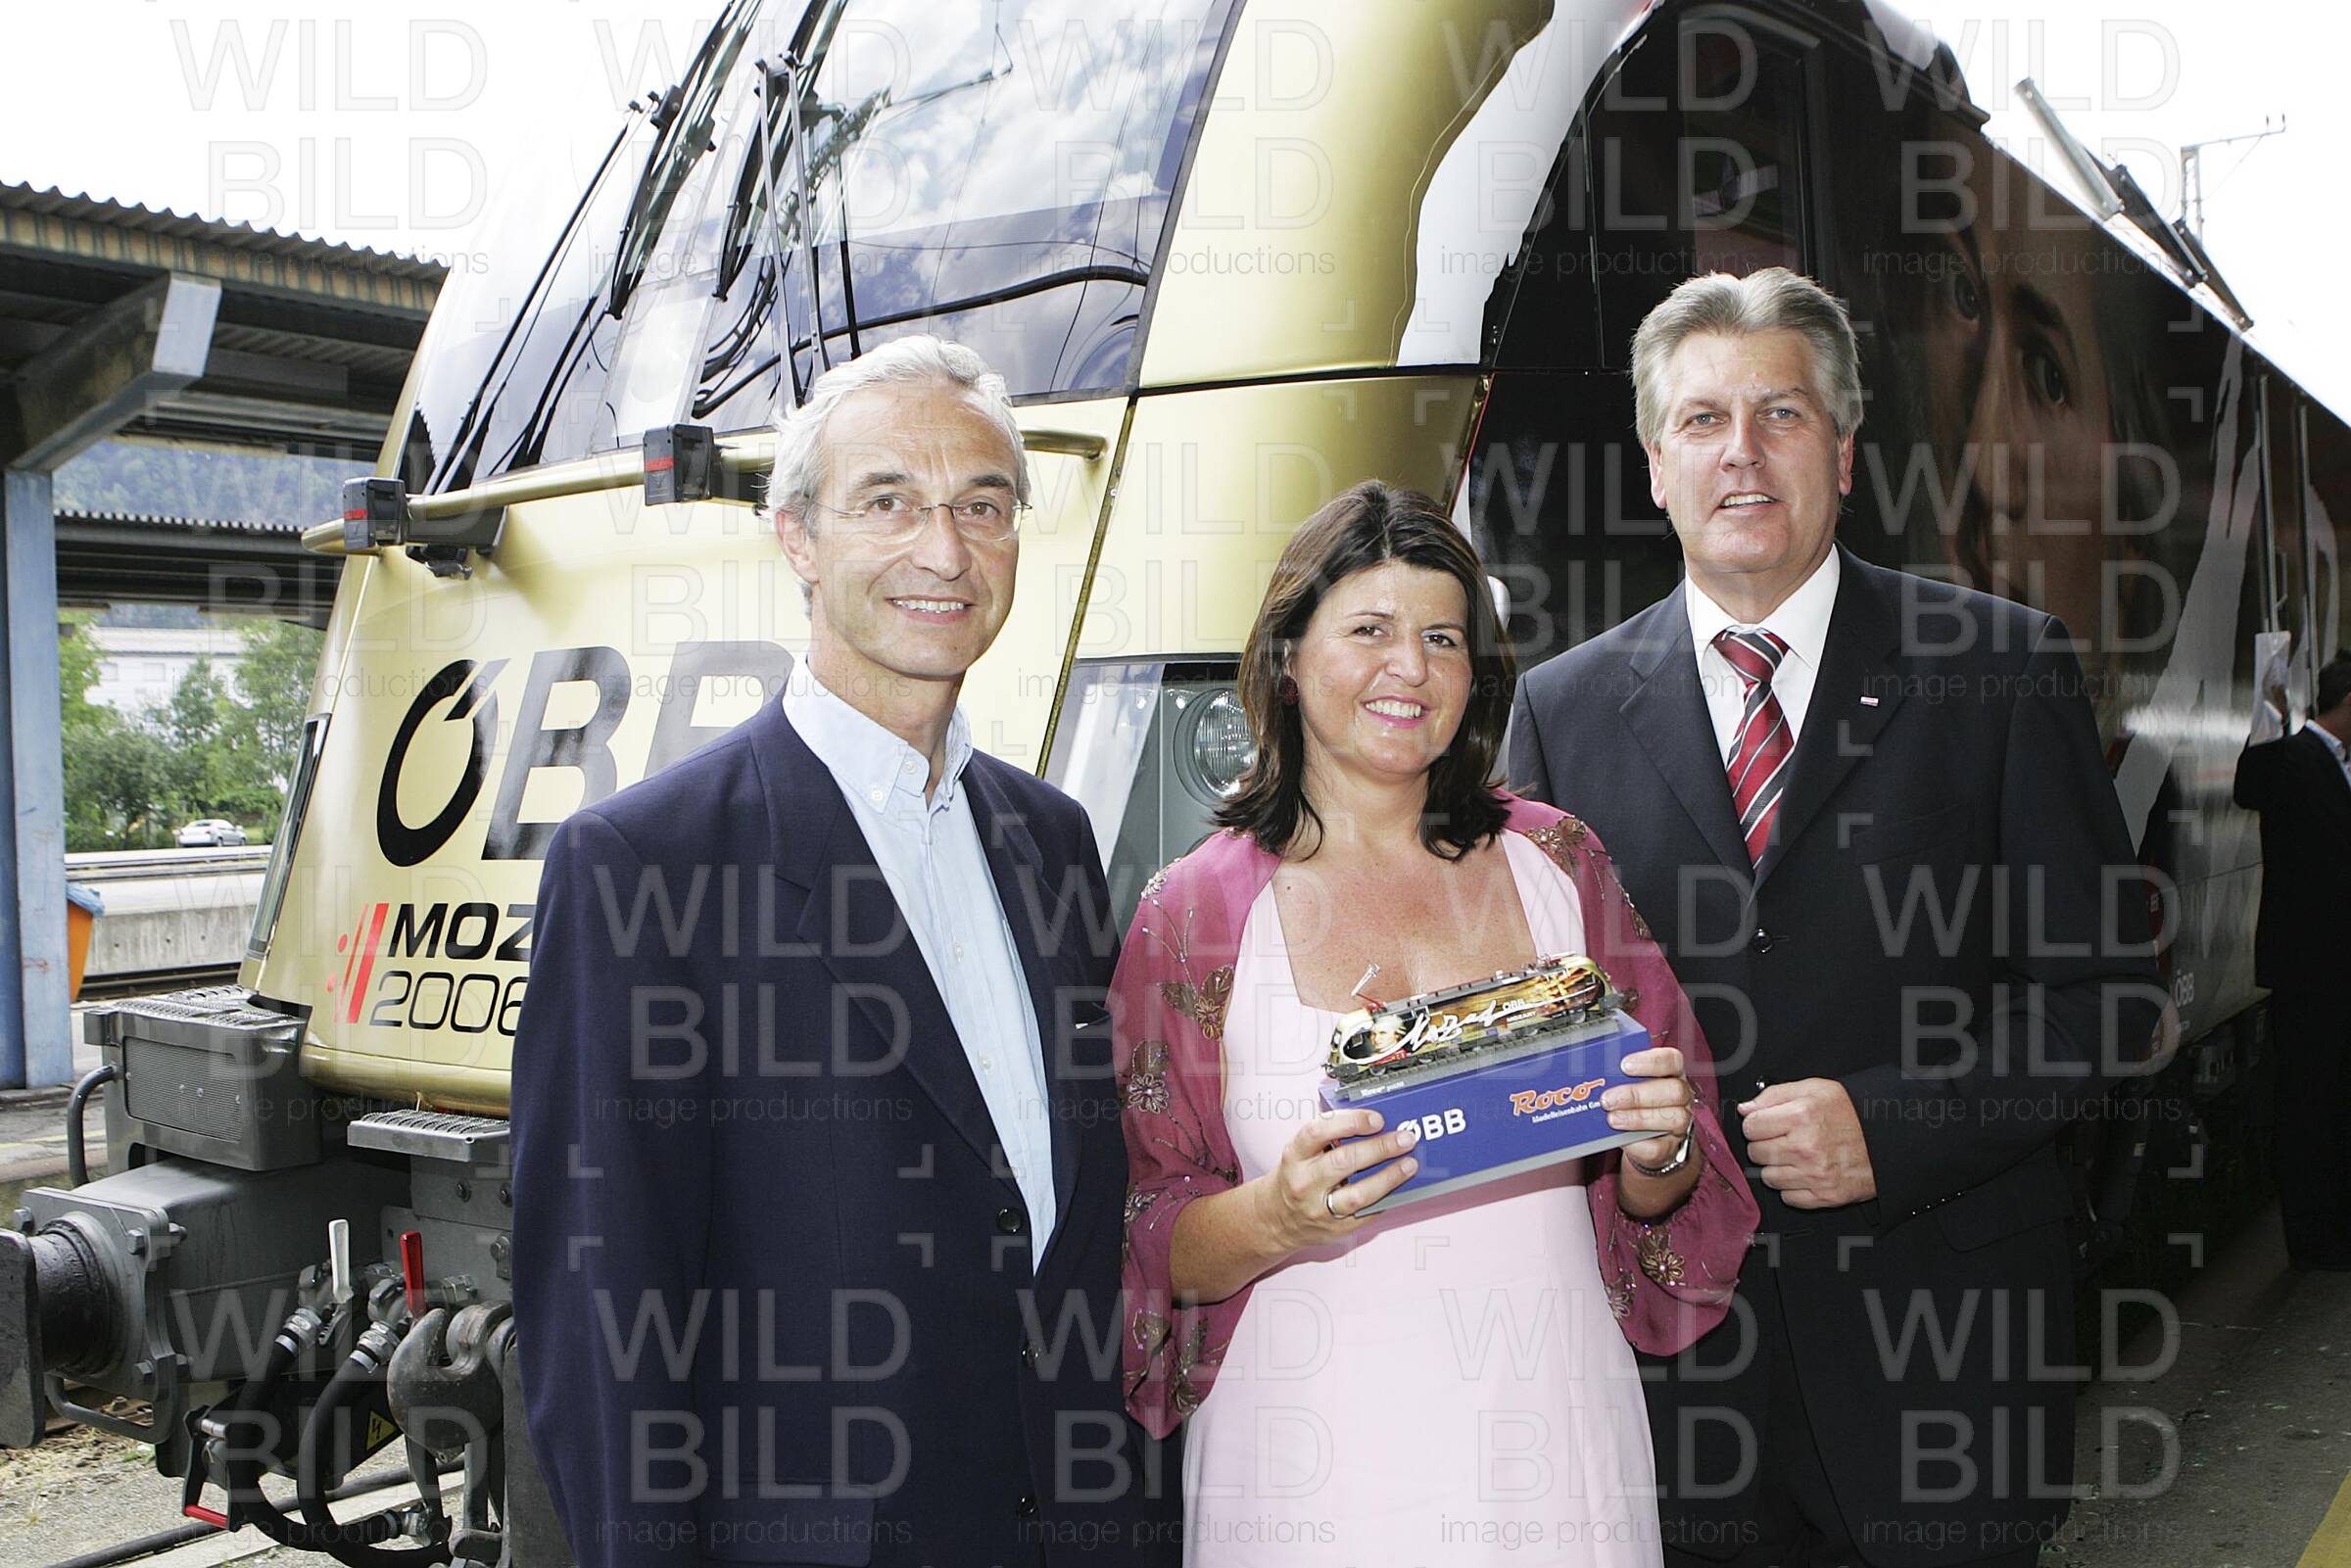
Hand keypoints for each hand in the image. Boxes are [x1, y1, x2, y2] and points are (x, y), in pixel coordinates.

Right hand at [1255, 1109, 1419, 1252]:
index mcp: (1295, 1156)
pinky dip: (1385, 1198)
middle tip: (1404, 1139)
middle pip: (1345, 1162)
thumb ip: (1328, 1136)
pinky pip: (1366, 1213)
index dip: (1350, 1122)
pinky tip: (1398, 1186)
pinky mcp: (1335, 1228)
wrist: (1276, 1219)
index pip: (1319, 1132)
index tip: (1376, 1119)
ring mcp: (1319, 1208)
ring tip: (1409, 1164)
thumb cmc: (1294, 1178)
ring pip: (1358, 1193)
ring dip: (1389, 1177)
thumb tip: (1370, 1121)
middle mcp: (1305, 1182)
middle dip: (1380, 1148)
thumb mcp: (1300, 1152)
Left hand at [1603, 1046, 1694, 1171]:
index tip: (1624, 1065)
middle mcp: (1682, 1096)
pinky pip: (1658, 1147)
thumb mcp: (1628, 1082)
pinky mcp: (1670, 1148)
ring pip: (1674, 1119)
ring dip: (1638, 1118)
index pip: (1672, 1060)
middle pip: (1674, 1091)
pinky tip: (1620, 1138)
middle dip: (1637, 1095)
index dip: (1651, 1062)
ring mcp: (1679, 1123)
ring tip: (1611, 1119)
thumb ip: (1618, 1074)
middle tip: (1607, 1099)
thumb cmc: (1634, 1101)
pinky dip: (1636, 1144)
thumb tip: (1595, 1070)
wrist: (1643, 1137)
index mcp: (1672, 1073)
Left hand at [1737, 1079, 1875, 1207]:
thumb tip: (1745, 1109)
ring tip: (1795, 1157)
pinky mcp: (1825, 1196)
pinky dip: (1792, 1188)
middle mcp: (1806, 1147)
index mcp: (1801, 1116)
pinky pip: (1788, 1198)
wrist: (1887, 1139)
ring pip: (1768, 1178)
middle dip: (1764, 1146)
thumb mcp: (1814, 1089)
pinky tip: (1805, 1173)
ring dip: (1777, 1168)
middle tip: (1782, 1140)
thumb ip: (1774, 1095)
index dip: (1756, 1124)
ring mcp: (1815, 1174)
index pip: (1750, 1127)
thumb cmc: (1850, 1112)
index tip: (1766, 1125)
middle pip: (1756, 1153)